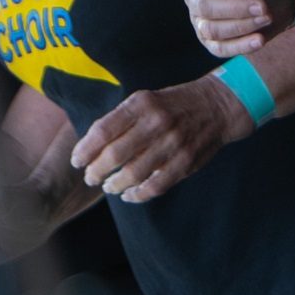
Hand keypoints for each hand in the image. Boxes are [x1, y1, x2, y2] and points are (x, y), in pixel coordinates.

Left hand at [69, 78, 250, 203]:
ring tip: (109, 186)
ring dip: (115, 185)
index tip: (77, 161)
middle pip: (115, 155)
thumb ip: (121, 119)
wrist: (218, 105)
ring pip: (133, 174)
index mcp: (142, 103)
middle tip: (90, 177)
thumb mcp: (146, 99)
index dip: (86, 149)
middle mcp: (156, 122)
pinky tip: (129, 195)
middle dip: (96, 171)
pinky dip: (138, 195)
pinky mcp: (186, 161)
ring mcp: (172, 143)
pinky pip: (156, 186)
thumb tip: (91, 145)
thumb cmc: (173, 104)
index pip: (104, 129)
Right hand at [184, 0, 294, 55]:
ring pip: (212, 29)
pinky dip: (240, 46)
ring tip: (266, 17)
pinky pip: (221, 49)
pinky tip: (259, 40)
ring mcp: (201, 21)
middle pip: (206, 8)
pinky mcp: (213, 42)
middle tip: (264, 6)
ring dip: (242, 26)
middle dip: (237, 9)